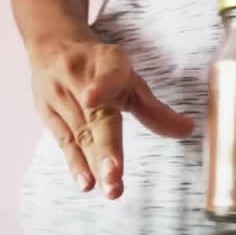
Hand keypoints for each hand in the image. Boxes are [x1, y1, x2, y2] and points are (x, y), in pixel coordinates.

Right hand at [29, 30, 193, 198]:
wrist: (53, 46)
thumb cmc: (100, 67)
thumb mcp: (129, 80)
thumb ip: (154, 109)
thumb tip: (187, 129)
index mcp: (107, 63)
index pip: (106, 75)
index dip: (100, 86)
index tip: (91, 99)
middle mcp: (80, 77)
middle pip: (94, 117)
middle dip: (105, 148)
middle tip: (115, 175)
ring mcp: (59, 96)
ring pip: (81, 135)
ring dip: (95, 164)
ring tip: (111, 188)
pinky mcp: (47, 113)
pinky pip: (65, 142)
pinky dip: (76, 164)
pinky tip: (87, 183)